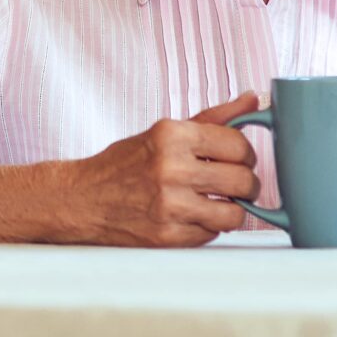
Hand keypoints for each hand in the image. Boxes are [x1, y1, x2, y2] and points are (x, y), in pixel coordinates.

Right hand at [56, 93, 263, 246]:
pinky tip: (190, 216)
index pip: (239, 146)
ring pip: (234, 215)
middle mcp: (170, 168)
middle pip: (243, 181)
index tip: (240, 160)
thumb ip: (213, 119)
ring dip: (231, 210)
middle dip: (246, 185)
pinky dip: (206, 227)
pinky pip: (211, 234)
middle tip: (236, 185)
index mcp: (171, 135)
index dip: (246, 155)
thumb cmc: (125, 164)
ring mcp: (169, 205)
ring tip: (217, 203)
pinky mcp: (167, 236)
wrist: (83, 199)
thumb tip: (253, 99)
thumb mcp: (164, 132)